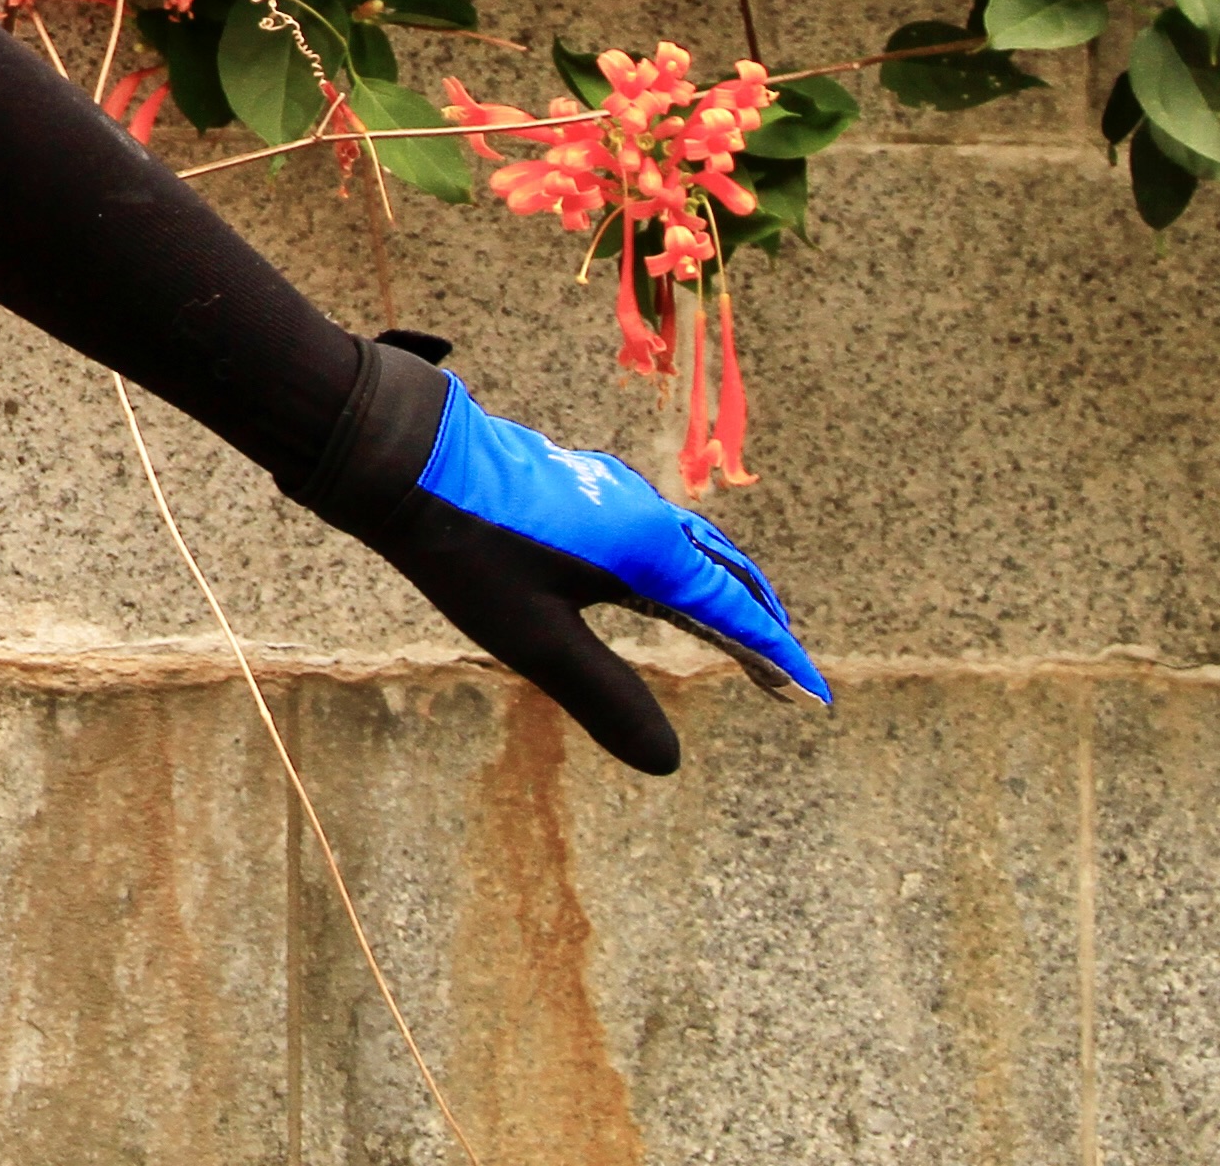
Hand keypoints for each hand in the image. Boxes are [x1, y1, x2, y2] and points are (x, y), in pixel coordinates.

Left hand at [299, 334, 831, 776]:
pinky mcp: (580, 486)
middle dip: (758, 625)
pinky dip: (681, 568)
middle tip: (783, 675)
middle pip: (725, 574)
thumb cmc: (469, 549)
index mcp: (649, 549)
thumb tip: (669, 763)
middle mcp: (644, 513)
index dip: (776, 659)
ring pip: (690, 548)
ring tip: (736, 633)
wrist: (406, 456)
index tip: (813, 697)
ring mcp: (611, 493)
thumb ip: (606, 698)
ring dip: (721, 592)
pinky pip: (656, 532)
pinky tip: (656, 585)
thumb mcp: (535, 639)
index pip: (735, 614)